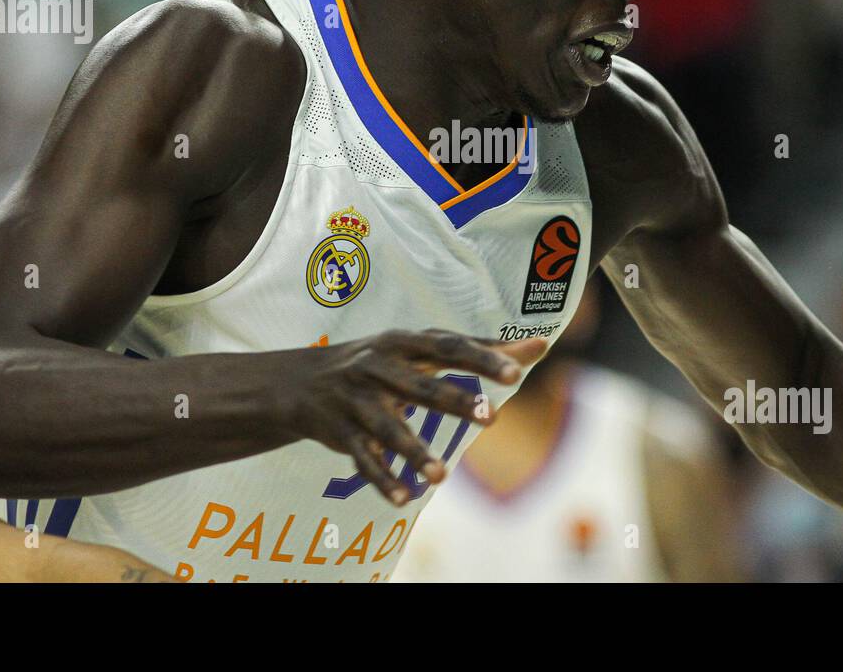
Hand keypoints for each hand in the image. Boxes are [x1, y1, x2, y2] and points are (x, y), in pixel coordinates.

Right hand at [277, 329, 546, 504]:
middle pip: (419, 386)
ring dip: (413, 452)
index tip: (517, 372)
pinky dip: (382, 480)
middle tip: (492, 418)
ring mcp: (357, 401)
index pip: (447, 347)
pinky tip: (404, 499)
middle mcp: (377, 368)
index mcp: (403, 342)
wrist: (304, 381)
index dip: (481, 358)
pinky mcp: (342, 433)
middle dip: (455, 402)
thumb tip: (539, 345)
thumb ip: (480, 349)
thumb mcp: (421, 348)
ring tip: (441, 476)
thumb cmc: (381, 359)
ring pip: (387, 429)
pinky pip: (363, 460)